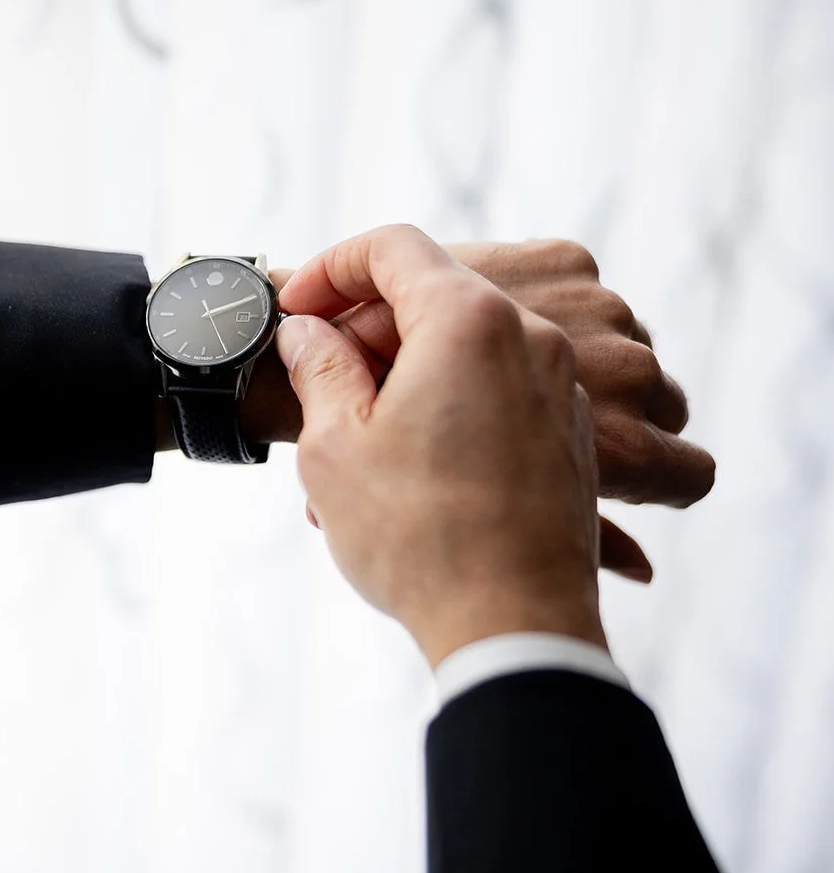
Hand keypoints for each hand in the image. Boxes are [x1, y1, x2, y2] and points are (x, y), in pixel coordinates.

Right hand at [275, 225, 605, 666]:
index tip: (296, 312)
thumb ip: (318, 368)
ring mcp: (565, 386)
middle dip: (369, 328)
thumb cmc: (417, 535)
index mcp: (469, 321)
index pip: (393, 247)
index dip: (331, 269)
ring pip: (474, 344)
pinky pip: (506, 389)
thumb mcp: (334, 445)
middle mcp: (533, 338)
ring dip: (412, 369)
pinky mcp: (576, 434)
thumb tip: (308, 333)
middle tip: (321, 383)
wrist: (510, 625)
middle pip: (438, 293)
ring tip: (365, 437)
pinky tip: (416, 464)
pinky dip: (457, 402)